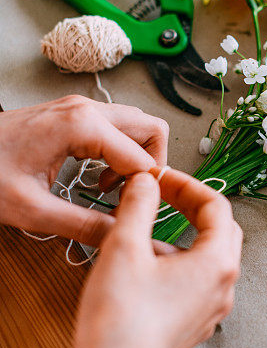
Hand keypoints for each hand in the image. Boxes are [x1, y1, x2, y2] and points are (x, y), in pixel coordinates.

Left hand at [0, 95, 168, 244]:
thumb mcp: (32, 210)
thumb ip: (82, 226)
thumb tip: (119, 238)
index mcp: (81, 125)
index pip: (143, 159)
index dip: (145, 193)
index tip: (134, 217)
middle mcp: (85, 109)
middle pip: (151, 129)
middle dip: (152, 167)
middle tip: (135, 198)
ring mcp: (79, 109)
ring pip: (136, 126)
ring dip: (136, 159)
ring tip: (111, 190)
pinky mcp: (72, 116)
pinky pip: (115, 129)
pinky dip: (119, 153)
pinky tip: (98, 178)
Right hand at [73, 169, 241, 347]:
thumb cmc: (120, 319)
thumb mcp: (125, 247)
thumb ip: (139, 205)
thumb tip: (147, 182)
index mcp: (217, 264)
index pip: (217, 206)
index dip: (187, 184)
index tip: (159, 178)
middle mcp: (222, 289)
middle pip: (220, 232)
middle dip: (192, 207)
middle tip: (161, 195)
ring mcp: (209, 311)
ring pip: (207, 259)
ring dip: (181, 235)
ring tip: (143, 228)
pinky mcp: (192, 327)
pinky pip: (195, 284)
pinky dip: (176, 263)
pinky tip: (142, 265)